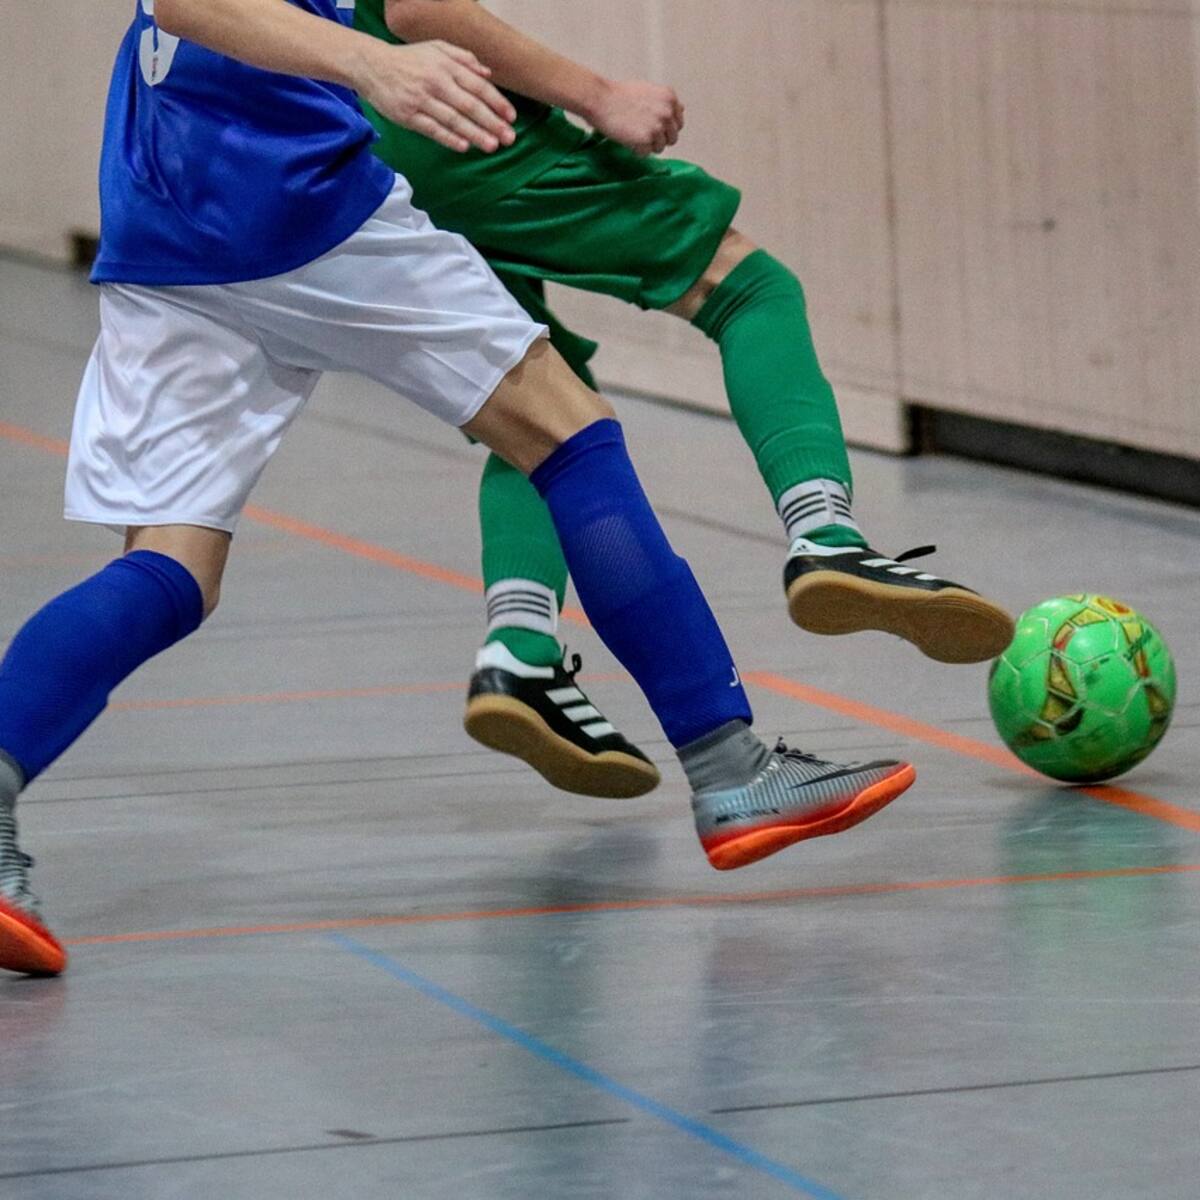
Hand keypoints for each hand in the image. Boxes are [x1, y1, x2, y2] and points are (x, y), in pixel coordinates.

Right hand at [356, 40, 516, 152]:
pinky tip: (465, 146)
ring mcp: (422, 100)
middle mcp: (436, 82)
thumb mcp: (436, 48)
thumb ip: (463, 58)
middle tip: (509, 138)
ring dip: (475, 134)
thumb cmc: (409, 59)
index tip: (511, 117)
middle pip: (469, 105)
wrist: (372, 66)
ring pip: (454, 120)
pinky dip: (449, 138)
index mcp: (446, 65)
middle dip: (492, 123)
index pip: (478, 85)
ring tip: (492, 146)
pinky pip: (433, 129)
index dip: (497, 102)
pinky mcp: (408, 116)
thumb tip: (488, 72)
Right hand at [587, 79, 683, 155]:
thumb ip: (665, 103)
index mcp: (670, 98)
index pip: (678, 123)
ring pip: (659, 148)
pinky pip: (646, 154)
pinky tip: (627, 138)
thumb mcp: (648, 91)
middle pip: (672, 138)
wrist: (601, 99)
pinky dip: (636, 150)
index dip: (665, 129)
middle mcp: (667, 112)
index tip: (652, 127)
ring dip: (647, 145)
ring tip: (632, 134)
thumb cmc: (619, 95)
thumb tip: (681, 110)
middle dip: (658, 139)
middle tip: (641, 133)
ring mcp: (658, 127)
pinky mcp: (646, 140)